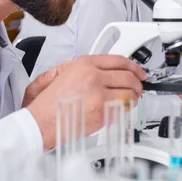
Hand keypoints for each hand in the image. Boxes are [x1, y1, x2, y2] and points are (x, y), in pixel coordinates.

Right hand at [27, 55, 146, 148]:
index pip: (118, 60)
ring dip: (134, 96)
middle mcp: (93, 76)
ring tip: (133, 99)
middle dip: (137, 82)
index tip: (139, 71)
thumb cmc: (49, 102)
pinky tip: (125, 109)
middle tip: (139, 87)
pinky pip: (123, 107)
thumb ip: (83, 69)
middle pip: (127, 75)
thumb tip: (104, 71)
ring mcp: (99, 93)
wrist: (42, 120)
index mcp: (84, 64)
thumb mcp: (62, 73)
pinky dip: (128, 108)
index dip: (133, 66)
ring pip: (128, 92)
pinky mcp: (102, 111)